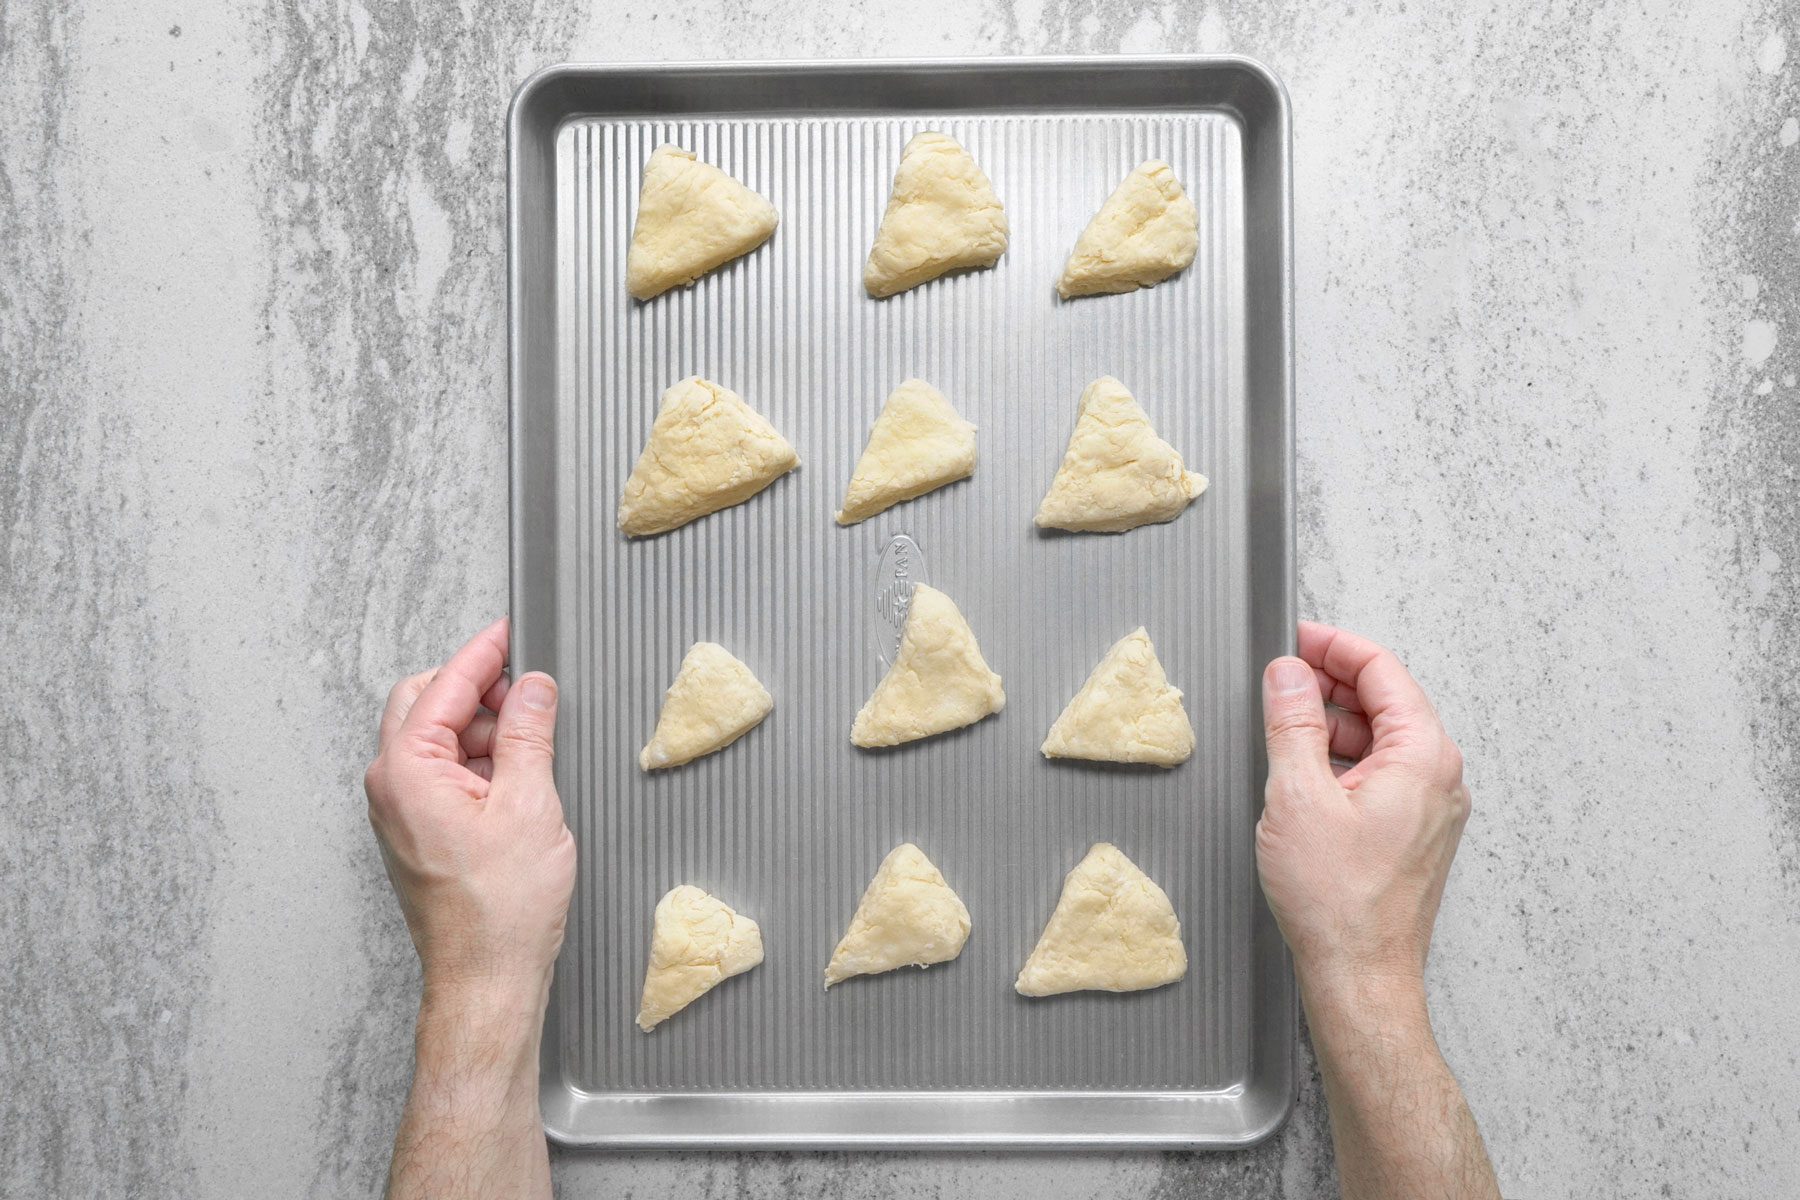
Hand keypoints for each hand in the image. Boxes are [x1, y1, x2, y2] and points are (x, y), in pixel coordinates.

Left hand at [364, 618, 575, 998]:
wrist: (487, 978)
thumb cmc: (502, 910)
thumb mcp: (531, 803)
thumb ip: (529, 733)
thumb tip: (533, 688)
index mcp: (407, 770)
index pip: (444, 686)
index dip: (483, 655)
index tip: (510, 633)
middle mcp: (391, 787)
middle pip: (426, 705)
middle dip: (478, 692)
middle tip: (529, 693)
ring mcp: (400, 812)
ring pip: (437, 741)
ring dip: (483, 732)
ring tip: (534, 750)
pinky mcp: (418, 834)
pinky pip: (443, 776)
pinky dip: (480, 765)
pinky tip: (518, 781)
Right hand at [1255, 621, 1470, 990]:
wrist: (1360, 976)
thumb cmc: (1338, 902)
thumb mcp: (1297, 796)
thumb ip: (1293, 723)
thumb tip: (1288, 675)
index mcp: (1423, 757)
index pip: (1383, 671)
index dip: (1334, 646)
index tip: (1296, 638)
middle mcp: (1439, 778)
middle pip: (1387, 701)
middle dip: (1332, 682)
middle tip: (1284, 675)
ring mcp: (1432, 808)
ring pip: (1383, 740)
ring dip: (1335, 723)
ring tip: (1285, 723)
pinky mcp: (1414, 834)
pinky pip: (1383, 775)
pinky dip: (1345, 759)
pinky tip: (1306, 771)